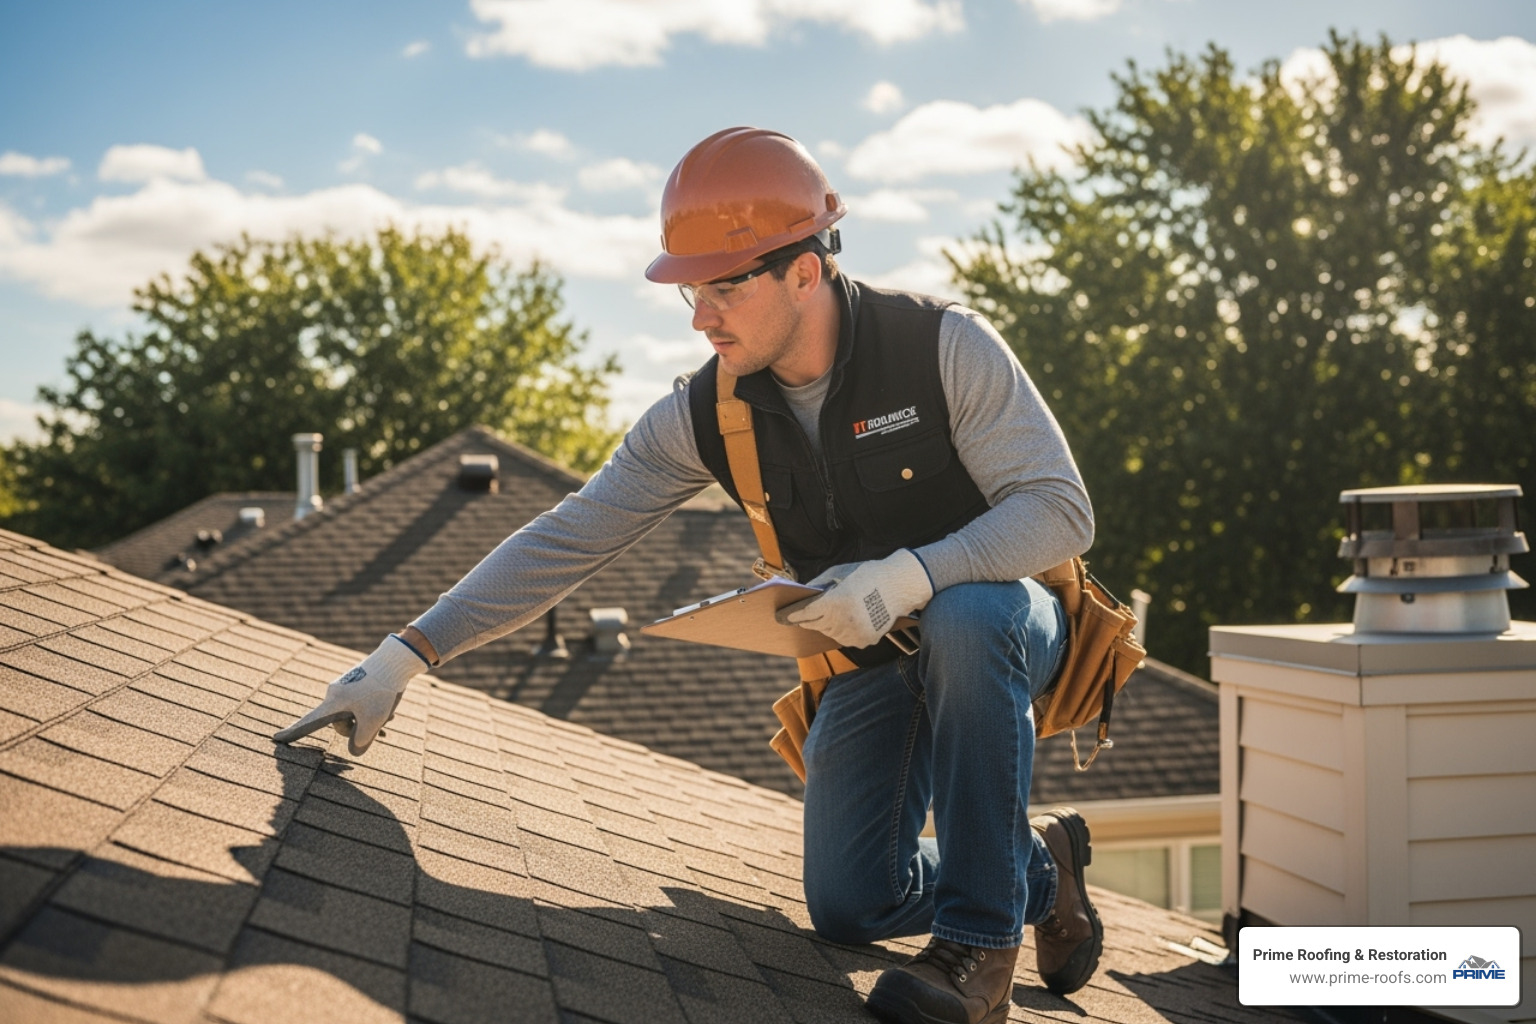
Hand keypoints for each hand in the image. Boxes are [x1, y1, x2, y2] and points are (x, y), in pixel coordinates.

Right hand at [273, 635, 428, 755]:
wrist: (396, 661)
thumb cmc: (382, 691)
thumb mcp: (374, 722)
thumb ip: (361, 741)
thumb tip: (354, 751)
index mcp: (332, 704)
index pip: (308, 723)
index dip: (292, 733)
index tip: (276, 739)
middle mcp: (334, 695)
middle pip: (340, 723)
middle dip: (360, 729)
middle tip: (382, 726)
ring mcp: (345, 688)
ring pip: (354, 714)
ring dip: (370, 719)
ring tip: (389, 715)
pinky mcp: (356, 683)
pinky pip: (361, 704)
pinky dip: (373, 711)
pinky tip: (390, 710)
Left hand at [776, 549, 933, 648]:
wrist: (899, 585)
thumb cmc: (867, 575)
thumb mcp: (838, 573)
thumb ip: (817, 585)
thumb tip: (799, 595)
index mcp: (834, 603)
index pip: (805, 614)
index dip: (793, 615)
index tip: (783, 617)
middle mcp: (842, 621)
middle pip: (816, 625)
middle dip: (813, 618)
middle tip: (813, 613)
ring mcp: (854, 634)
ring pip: (830, 634)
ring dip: (830, 625)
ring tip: (841, 611)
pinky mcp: (865, 642)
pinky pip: (846, 639)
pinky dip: (846, 631)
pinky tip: (854, 618)